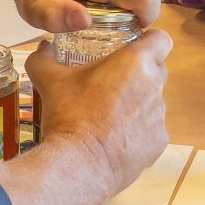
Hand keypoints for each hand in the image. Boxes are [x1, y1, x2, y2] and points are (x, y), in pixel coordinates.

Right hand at [27, 29, 171, 199]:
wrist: (79, 165)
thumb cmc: (69, 116)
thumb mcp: (48, 80)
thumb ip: (43, 57)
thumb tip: (43, 47)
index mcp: (135, 62)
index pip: (161, 39)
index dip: (149, 40)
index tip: (132, 47)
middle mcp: (155, 86)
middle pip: (157, 70)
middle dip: (139, 72)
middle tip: (111, 80)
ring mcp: (159, 116)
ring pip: (153, 100)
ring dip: (136, 102)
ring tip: (108, 113)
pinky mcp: (159, 142)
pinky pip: (151, 128)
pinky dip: (137, 130)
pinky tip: (114, 137)